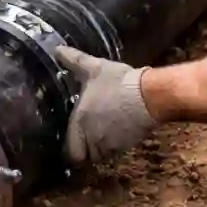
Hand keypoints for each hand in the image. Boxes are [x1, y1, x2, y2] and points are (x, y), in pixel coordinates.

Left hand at [55, 46, 157, 163]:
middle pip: (84, 156)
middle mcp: (92, 138)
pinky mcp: (127, 146)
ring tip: (101, 134)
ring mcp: (110, 144)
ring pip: (100, 156)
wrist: (150, 95)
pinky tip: (117, 132)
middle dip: (84, 150)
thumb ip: (73, 61)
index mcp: (79, 122)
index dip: (68, 148)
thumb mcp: (94, 68)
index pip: (69, 151)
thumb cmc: (119, 82)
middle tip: (85, 139)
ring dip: (99, 148)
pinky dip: (114, 146)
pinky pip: (115, 152)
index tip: (70, 140)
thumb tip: (56, 49)